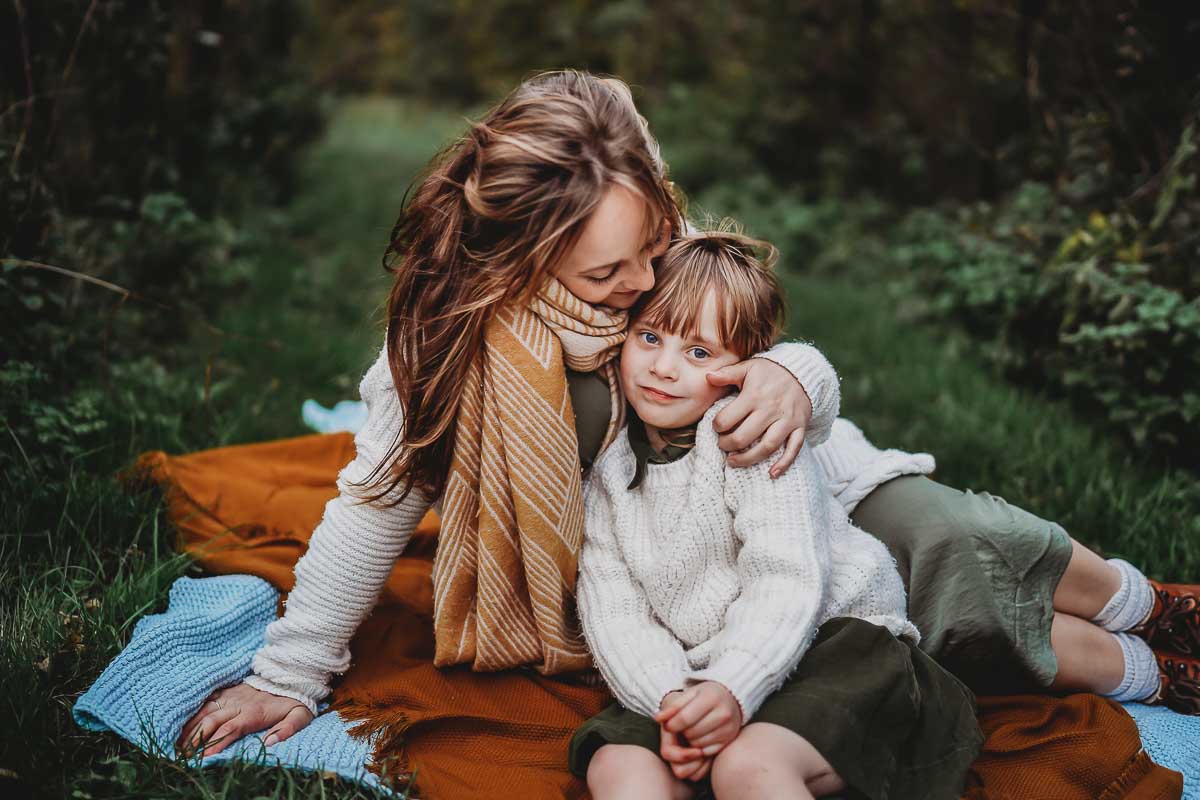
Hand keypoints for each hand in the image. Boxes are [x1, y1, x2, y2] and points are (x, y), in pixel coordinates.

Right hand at [176, 682, 313, 757]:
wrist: (289, 675)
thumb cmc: (293, 701)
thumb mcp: (300, 715)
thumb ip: (288, 729)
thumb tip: (270, 743)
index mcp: (254, 712)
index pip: (231, 728)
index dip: (216, 742)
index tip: (203, 757)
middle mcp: (238, 703)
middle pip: (212, 721)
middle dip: (195, 739)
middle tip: (182, 756)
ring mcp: (230, 696)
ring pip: (205, 711)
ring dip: (190, 728)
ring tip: (176, 745)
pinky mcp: (226, 691)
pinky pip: (205, 701)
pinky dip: (192, 713)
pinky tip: (180, 724)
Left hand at [654, 681, 741, 755]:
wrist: (732, 697)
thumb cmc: (706, 694)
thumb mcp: (690, 694)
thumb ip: (673, 706)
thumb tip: (657, 719)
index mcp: (711, 697)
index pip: (684, 718)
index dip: (672, 725)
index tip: (669, 725)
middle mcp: (723, 713)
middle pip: (691, 733)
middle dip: (682, 732)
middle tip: (682, 726)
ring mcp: (729, 728)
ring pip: (698, 744)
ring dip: (689, 740)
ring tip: (692, 729)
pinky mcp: (730, 739)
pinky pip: (707, 751)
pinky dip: (699, 746)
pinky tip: (700, 735)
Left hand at [706, 358, 811, 477]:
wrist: (802, 371)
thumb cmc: (770, 371)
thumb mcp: (748, 367)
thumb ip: (727, 373)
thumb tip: (707, 377)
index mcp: (754, 395)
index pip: (729, 418)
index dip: (717, 426)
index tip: (716, 428)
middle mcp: (770, 410)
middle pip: (745, 437)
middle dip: (728, 445)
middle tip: (722, 445)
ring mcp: (787, 420)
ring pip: (767, 447)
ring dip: (749, 459)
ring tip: (734, 462)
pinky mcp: (800, 427)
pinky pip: (794, 449)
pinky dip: (784, 463)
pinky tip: (772, 474)